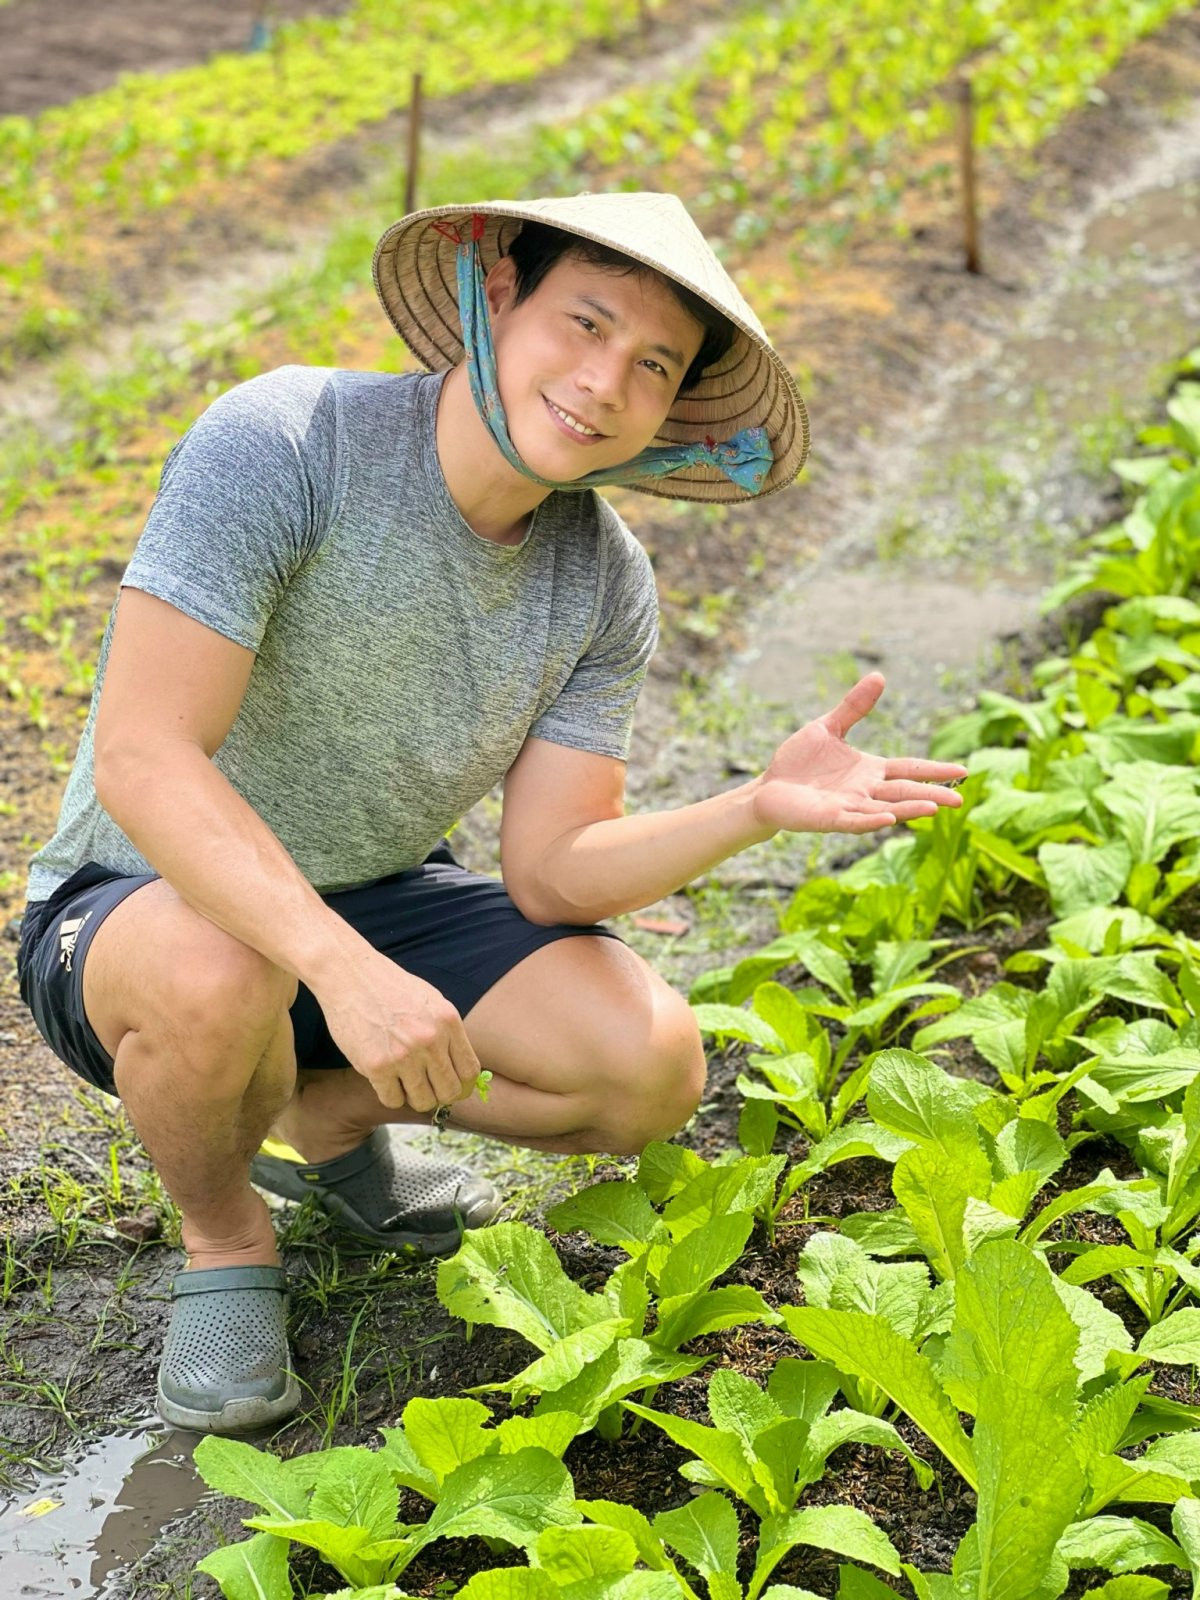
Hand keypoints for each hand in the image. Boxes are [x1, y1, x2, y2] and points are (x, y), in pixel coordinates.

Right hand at [312, 947, 480, 1112]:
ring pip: (422, 1101)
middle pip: (449, 1091)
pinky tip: (384, 1080)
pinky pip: (393, 1100)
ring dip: (414, 1097)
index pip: (469, 1071)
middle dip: (438, 1095)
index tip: (450, 1086)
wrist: (349, 974)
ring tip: (403, 1083)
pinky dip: (390, 1095)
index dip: (461, 1085)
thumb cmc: (389, 987)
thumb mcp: (430, 1001)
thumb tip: (458, 1068)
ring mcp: (404, 1055)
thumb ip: (446, 1031)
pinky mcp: (376, 1066)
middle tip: (425, 1088)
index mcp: (447, 1021)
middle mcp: (430, 1040)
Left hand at [751, 673, 968, 835]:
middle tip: (960, 800)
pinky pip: (853, 820)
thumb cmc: (799, 761)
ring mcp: (849, 806)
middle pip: (904, 792)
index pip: (908, 769)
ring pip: (885, 809)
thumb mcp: (828, 728)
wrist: (769, 787)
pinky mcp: (828, 818)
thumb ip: (854, 707)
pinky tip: (888, 818)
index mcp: (870, 770)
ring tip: (934, 808)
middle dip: (932, 795)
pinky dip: (870, 820)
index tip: (963, 770)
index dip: (933, 770)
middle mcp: (865, 791)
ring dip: (908, 809)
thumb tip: (879, 676)